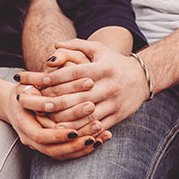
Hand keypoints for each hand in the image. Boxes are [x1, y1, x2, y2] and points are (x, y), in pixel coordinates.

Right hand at [0, 80, 97, 159]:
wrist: (17, 103)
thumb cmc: (25, 87)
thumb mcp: (29, 81)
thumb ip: (40, 79)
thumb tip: (51, 68)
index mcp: (23, 124)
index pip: (40, 136)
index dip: (57, 134)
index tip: (75, 129)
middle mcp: (29, 139)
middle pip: (53, 150)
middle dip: (75, 143)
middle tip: (97, 127)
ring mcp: (39, 145)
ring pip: (61, 155)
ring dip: (83, 148)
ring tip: (103, 136)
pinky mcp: (51, 146)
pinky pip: (67, 153)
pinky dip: (84, 149)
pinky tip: (101, 140)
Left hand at [17, 39, 149, 132]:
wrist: (143, 78)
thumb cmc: (114, 63)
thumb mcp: (98, 49)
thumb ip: (76, 45)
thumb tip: (54, 46)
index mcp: (102, 68)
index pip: (73, 73)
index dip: (53, 78)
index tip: (36, 82)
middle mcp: (108, 85)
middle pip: (75, 96)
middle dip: (52, 102)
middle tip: (35, 104)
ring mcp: (113, 102)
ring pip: (84, 115)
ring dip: (64, 120)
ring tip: (45, 121)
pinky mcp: (117, 116)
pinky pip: (96, 126)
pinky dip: (80, 130)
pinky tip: (65, 133)